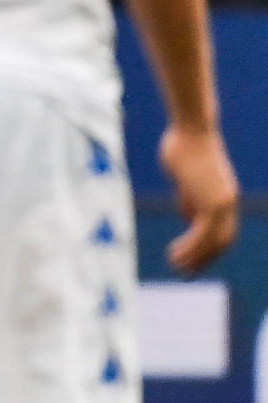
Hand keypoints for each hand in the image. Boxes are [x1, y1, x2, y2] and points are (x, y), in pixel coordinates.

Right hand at [160, 125, 238, 274]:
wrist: (191, 130)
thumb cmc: (185, 146)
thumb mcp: (186, 178)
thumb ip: (188, 198)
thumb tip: (188, 218)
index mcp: (224, 196)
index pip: (222, 231)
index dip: (208, 248)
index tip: (192, 260)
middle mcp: (228, 203)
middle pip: (222, 241)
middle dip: (204, 258)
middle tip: (186, 272)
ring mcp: (222, 203)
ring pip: (213, 242)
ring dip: (195, 257)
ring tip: (176, 266)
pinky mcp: (212, 202)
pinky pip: (202, 234)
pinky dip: (190, 248)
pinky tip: (175, 254)